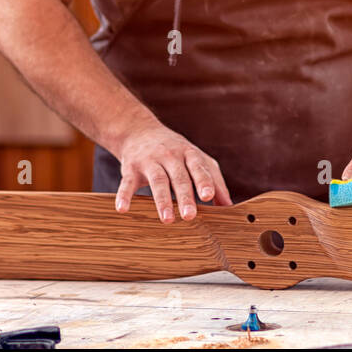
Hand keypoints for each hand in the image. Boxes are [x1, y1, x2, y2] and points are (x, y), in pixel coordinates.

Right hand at [112, 118, 232, 221]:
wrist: (139, 131)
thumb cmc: (176, 151)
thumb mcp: (197, 159)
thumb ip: (214, 180)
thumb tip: (229, 206)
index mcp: (189, 154)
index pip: (198, 168)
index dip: (204, 181)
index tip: (209, 196)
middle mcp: (170, 156)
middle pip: (179, 177)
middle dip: (185, 196)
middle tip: (190, 215)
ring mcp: (150, 161)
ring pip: (157, 181)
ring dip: (162, 200)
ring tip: (167, 220)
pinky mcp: (131, 168)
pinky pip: (127, 183)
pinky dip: (124, 196)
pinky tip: (123, 209)